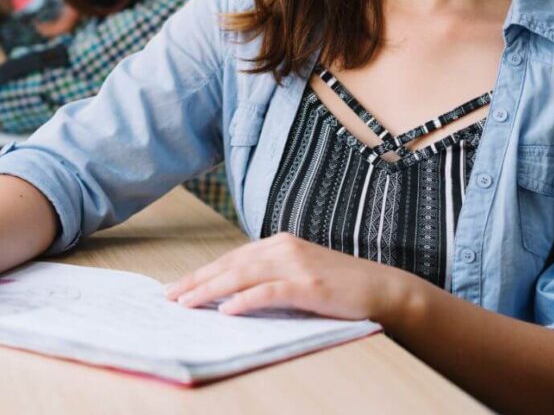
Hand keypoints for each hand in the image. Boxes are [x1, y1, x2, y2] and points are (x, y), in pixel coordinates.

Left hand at [164, 232, 420, 322]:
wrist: (384, 288)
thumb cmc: (340, 286)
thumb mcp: (299, 274)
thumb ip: (270, 277)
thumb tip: (232, 294)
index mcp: (278, 244)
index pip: (231, 258)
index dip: (202, 272)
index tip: (177, 287)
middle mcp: (283, 248)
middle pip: (229, 264)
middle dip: (196, 280)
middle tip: (169, 296)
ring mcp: (296, 265)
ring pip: (242, 276)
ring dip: (210, 290)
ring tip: (186, 303)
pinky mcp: (308, 286)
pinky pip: (269, 292)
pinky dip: (245, 301)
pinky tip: (226, 310)